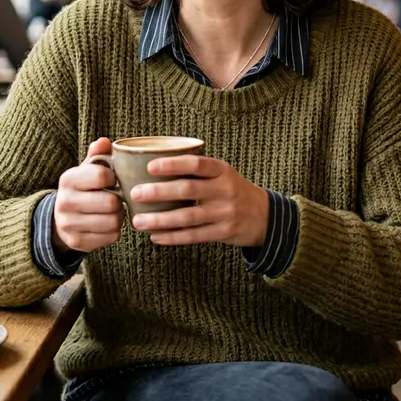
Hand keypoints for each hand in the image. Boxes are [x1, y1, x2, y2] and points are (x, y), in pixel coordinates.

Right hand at [52, 138, 123, 252]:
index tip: (112, 179)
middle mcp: (65, 202)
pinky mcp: (78, 243)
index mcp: (68, 180)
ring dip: (118, 216)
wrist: (60, 219)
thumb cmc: (82, 189)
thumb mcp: (86, 170)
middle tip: (117, 198)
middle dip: (119, 200)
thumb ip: (96, 155)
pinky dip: (114, 231)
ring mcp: (69, 225)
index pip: (101, 175)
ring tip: (113, 211)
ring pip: (112, 222)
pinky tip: (108, 224)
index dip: (114, 177)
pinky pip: (111, 237)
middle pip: (110, 203)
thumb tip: (104, 142)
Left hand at [129, 155, 269, 247]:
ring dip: (160, 219)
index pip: (196, 164)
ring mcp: (225, 213)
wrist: (265, 216)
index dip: (173, 164)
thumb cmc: (232, 190)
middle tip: (135, 193)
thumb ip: (197, 170)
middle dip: (159, 192)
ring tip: (138, 221)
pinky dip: (172, 237)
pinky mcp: (223, 233)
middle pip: (188, 190)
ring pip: (187, 217)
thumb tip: (153, 166)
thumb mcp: (222, 174)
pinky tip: (155, 236)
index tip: (149, 166)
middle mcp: (225, 190)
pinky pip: (194, 236)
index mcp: (222, 170)